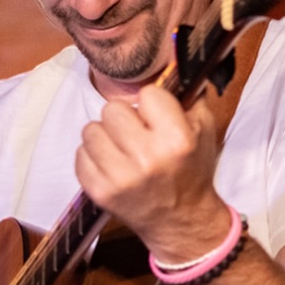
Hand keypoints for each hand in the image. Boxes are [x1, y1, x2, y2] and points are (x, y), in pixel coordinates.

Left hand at [75, 84, 230, 261]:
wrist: (180, 220)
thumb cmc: (191, 171)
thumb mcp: (204, 131)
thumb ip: (188, 96)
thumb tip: (170, 64)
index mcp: (177, 140)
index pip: (147, 94)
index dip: (151, 103)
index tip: (155, 117)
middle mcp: (147, 158)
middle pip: (112, 109)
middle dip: (123, 118)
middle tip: (135, 133)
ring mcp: (120, 178)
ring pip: (91, 130)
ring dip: (104, 136)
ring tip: (121, 149)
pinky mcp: (99, 192)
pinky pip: (80, 155)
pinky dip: (92, 157)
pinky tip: (110, 164)